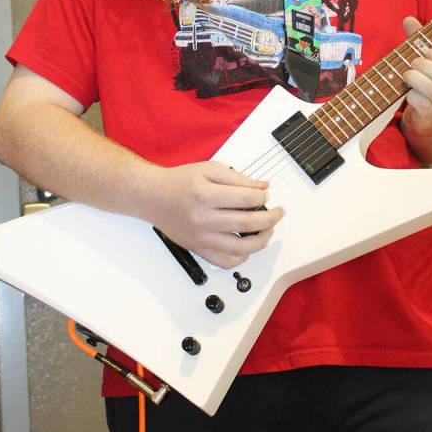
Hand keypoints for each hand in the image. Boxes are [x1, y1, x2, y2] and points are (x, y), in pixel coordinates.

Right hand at [147, 161, 284, 269]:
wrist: (152, 196)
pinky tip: (247, 247)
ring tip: (268, 231)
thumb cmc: (179, 181)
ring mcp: (201, 237)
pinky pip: (225, 262)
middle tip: (278, 213)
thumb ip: (238, 178)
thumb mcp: (209, 169)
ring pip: (240, 248)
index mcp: (206, 194)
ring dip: (261, 240)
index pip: (246, 199)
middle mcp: (203, 218)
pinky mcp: (198, 249)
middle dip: (270, 219)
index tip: (266, 196)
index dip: (262, 198)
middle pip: (247, 224)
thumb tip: (262, 188)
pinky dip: (241, 257)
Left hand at [400, 16, 431, 148]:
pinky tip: (409, 92)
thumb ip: (420, 39)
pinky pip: (423, 105)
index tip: (428, 52)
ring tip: (407, 75)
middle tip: (413, 63)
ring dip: (416, 80)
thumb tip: (408, 18)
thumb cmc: (430, 80)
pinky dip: (412, 95)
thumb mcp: (429, 60)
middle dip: (426, 67)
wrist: (428, 116)